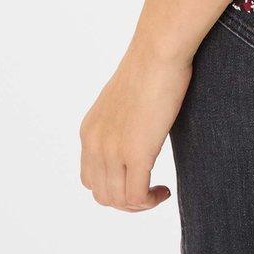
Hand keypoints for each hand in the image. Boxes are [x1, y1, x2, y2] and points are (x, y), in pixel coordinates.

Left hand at [79, 41, 192, 210]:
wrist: (158, 49)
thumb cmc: (151, 64)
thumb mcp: (125, 99)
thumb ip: (122, 120)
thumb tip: (139, 131)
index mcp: (89, 131)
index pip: (91, 178)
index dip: (114, 186)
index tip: (138, 178)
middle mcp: (94, 143)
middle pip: (102, 194)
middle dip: (126, 200)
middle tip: (150, 190)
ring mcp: (112, 150)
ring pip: (118, 201)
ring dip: (139, 204)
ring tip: (158, 191)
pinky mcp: (135, 153)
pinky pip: (136, 197)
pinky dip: (149, 202)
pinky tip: (164, 190)